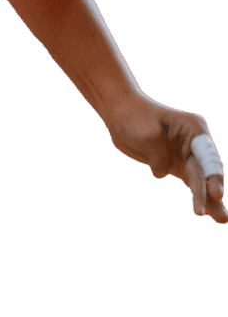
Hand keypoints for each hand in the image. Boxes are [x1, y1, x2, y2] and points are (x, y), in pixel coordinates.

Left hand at [106, 93, 225, 222]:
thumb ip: (159, 156)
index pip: (208, 155)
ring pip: (201, 182)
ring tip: (222, 220)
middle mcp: (195, 143)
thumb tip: (162, 173)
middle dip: (212, 194)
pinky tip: (207, 213)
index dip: (213, 175)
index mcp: (194, 129)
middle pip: (206, 172)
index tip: (215, 192)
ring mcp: (186, 156)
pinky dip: (198, 197)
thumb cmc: (135, 117)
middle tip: (220, 218)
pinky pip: (190, 184)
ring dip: (210, 201)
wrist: (119, 115)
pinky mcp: (175, 166)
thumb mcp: (148, 133)